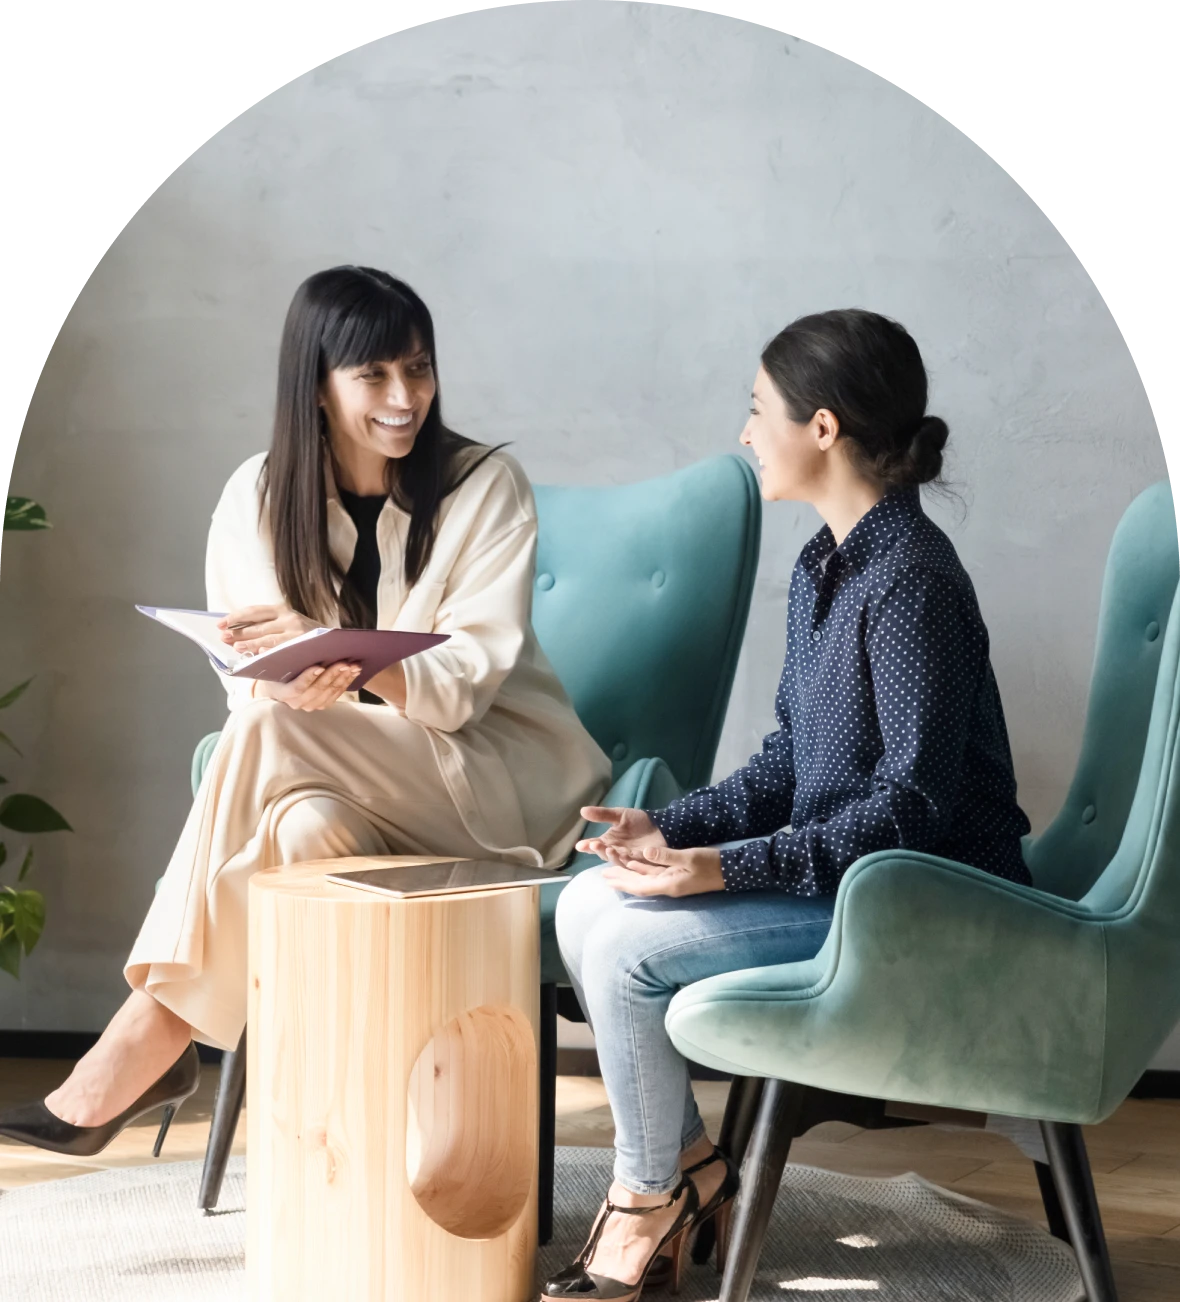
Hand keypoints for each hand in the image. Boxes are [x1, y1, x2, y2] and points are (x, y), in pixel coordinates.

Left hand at [219, 605, 318, 655]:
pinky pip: (280, 650)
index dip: (235, 617)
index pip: (253, 611)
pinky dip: (267, 652)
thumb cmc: (303, 634)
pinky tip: (257, 656)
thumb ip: (267, 624)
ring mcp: (297, 632)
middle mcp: (289, 618)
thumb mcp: (286, 623)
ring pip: (267, 639)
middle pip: (258, 626)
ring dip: (249, 644)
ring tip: (236, 648)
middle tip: (224, 638)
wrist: (332, 642)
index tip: (220, 624)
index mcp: (282, 609)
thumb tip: (236, 630)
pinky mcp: (302, 645)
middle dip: (238, 633)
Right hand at [253, 661, 360, 710]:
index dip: (308, 678)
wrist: (281, 686)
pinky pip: (337, 694)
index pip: (297, 688)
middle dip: (332, 675)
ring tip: (353, 665)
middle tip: (344, 662)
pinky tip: (354, 671)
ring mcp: (311, 705)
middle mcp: (297, 703)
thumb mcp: (272, 663)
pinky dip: (346, 682)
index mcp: (283, 693)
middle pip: (317, 689)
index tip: (319, 666)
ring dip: (343, 678)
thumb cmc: (278, 671)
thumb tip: (263, 648)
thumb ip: (271, 655)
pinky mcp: (323, 703)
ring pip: (329, 692)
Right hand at [575, 806, 665, 864]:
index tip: (580, 845)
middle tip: (594, 844)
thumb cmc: (639, 820)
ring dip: (612, 856)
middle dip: (599, 850)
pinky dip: (628, 860)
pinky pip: (633, 863)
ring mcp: (629, 857)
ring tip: (609, 848)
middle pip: (604, 854)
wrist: (661, 824)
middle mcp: (616, 851)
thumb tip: (582, 811)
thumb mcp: (619, 815)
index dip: (587, 846)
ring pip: (617, 860)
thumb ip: (602, 814)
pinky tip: (624, 855)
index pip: (595, 845)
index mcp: (609, 841)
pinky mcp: (642, 861)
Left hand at [600, 845, 725, 897]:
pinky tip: (634, 864)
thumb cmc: (711, 864)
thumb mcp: (689, 857)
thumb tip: (644, 852)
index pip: (640, 886)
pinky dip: (642, 870)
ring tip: (613, 871)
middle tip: (603, 875)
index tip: (606, 879)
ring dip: (629, 875)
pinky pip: (655, 875)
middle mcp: (668, 886)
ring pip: (645, 880)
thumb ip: (666, 856)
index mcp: (669, 884)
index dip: (623, 883)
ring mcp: (673, 882)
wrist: (731, 871)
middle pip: (639, 885)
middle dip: (621, 880)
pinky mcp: (678, 877)